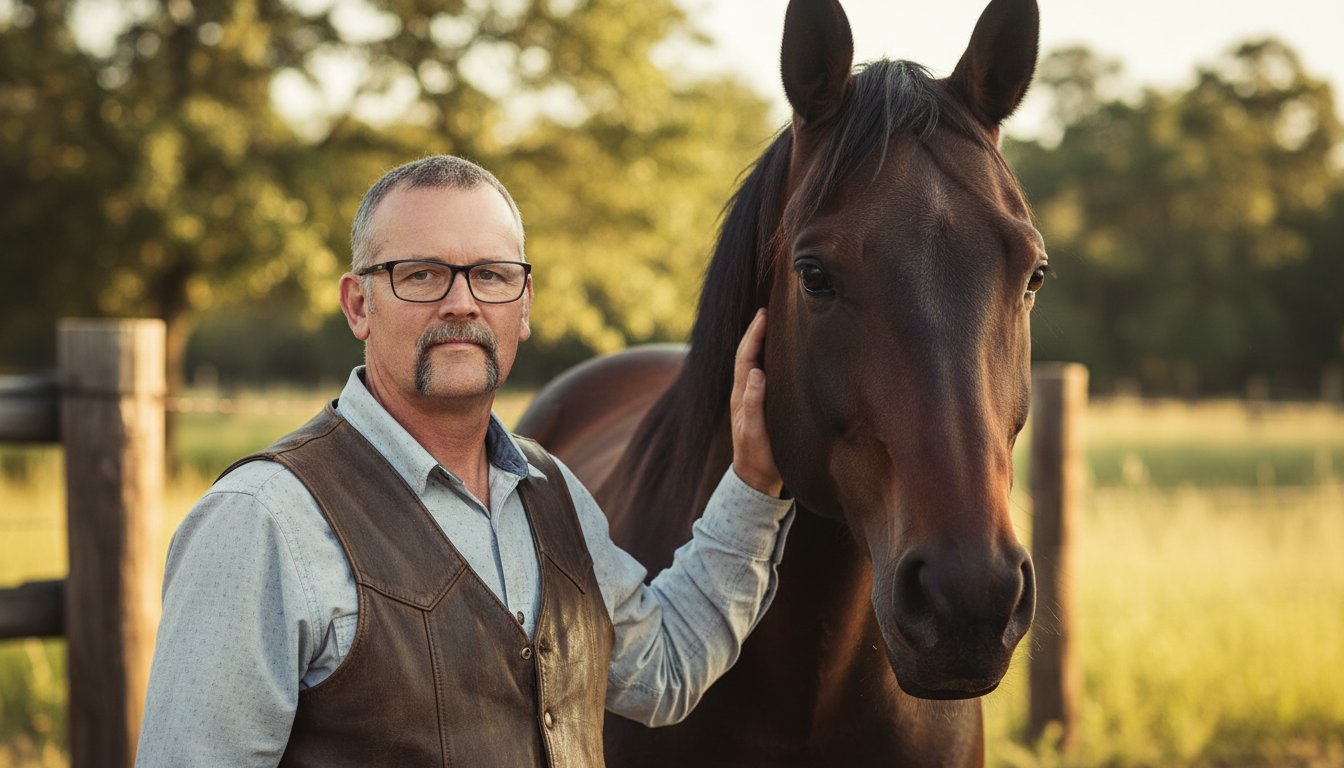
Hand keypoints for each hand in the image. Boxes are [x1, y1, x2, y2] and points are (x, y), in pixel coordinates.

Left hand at [730, 309, 782, 496]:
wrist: (756, 481)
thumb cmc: (757, 457)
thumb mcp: (755, 432)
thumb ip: (753, 403)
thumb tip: (755, 371)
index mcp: (741, 396)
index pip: (746, 357)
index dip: (753, 335)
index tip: (763, 314)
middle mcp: (743, 394)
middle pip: (746, 356)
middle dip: (755, 333)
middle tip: (766, 311)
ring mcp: (749, 400)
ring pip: (752, 364)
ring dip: (759, 344)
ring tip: (770, 326)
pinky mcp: (758, 407)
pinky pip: (760, 375)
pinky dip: (766, 360)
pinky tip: (775, 356)